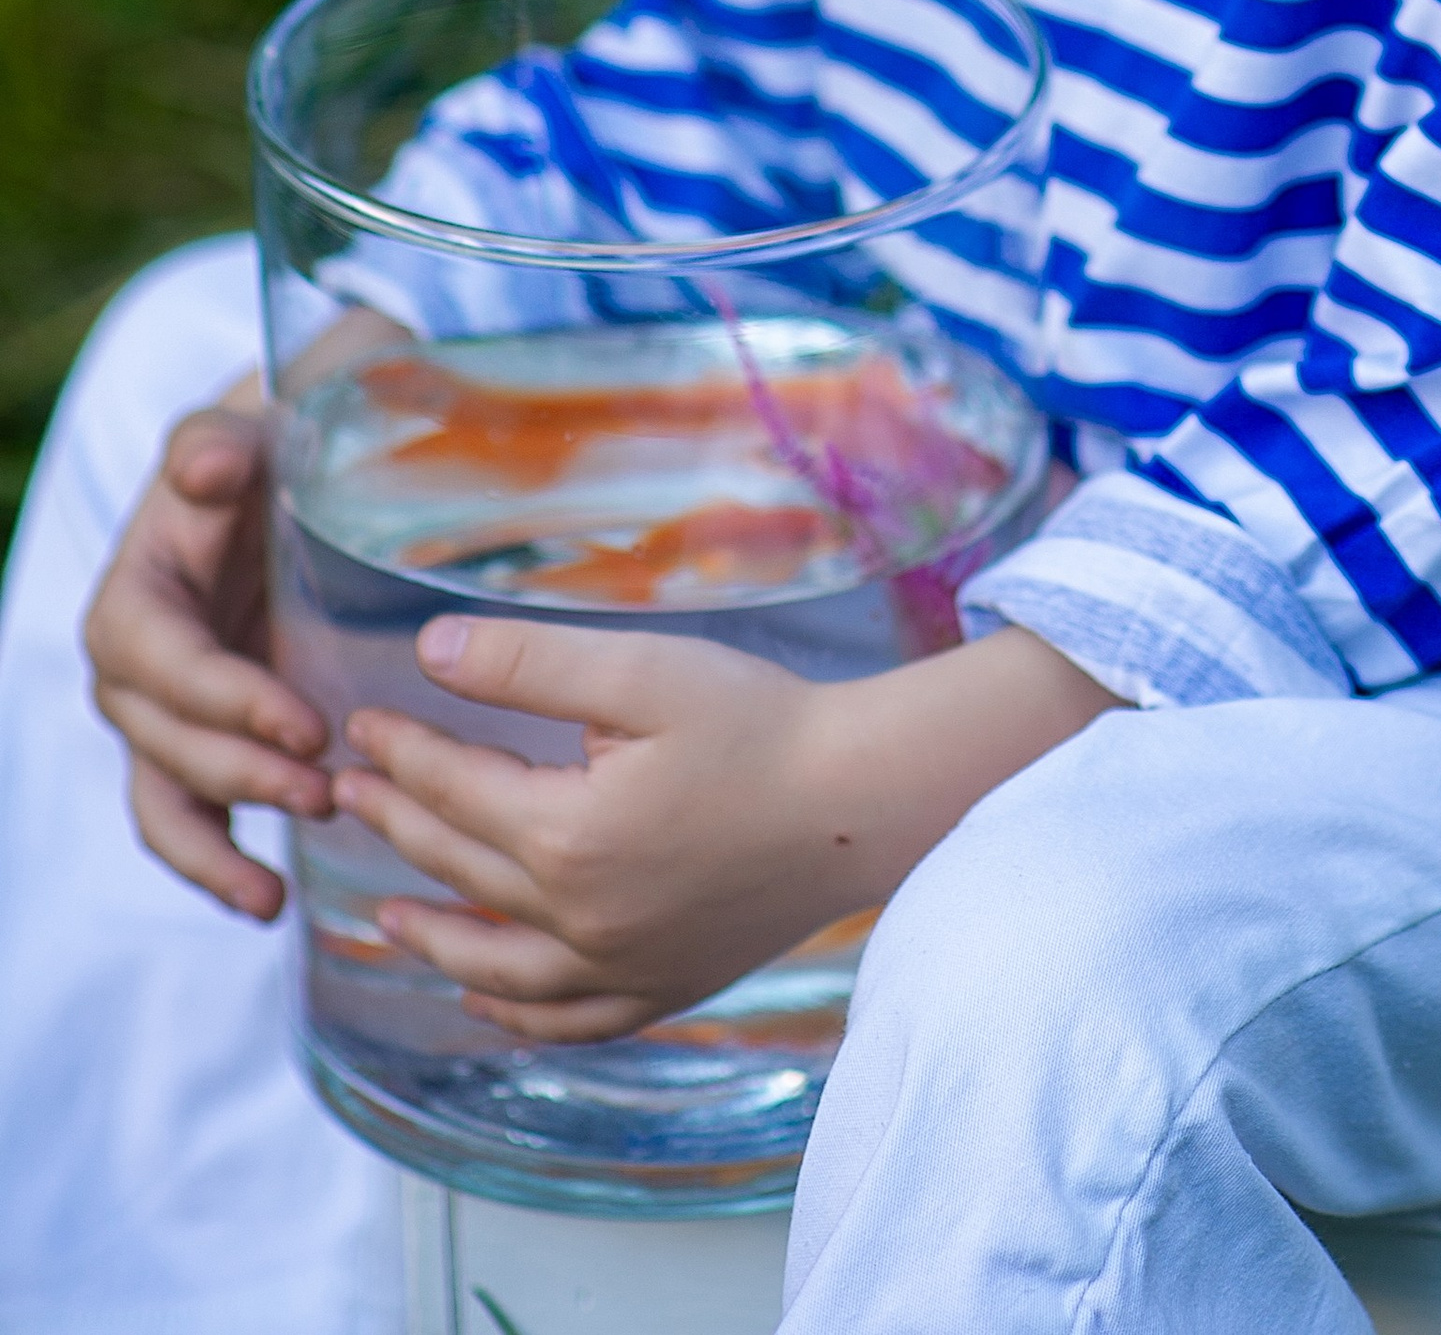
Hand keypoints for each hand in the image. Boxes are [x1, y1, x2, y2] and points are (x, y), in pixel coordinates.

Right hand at [83, 387, 332, 920]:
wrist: (290, 474)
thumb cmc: (274, 449)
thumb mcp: (248, 427)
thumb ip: (216, 442)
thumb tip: (210, 464)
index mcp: (136, 594)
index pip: (165, 662)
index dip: (227, 701)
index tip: (307, 723)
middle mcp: (132, 666)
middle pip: (168, 742)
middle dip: (241, 775)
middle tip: (326, 792)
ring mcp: (162, 715)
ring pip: (166, 800)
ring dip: (217, 848)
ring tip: (276, 891)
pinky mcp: (198, 744)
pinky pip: (186, 820)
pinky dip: (216, 865)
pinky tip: (270, 901)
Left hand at [335, 617, 1118, 1041]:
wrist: (862, 800)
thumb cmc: (760, 723)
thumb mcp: (641, 671)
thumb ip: (527, 664)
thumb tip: (428, 652)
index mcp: (564, 836)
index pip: (453, 790)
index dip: (400, 752)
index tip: (358, 724)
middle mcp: (577, 920)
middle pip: (461, 870)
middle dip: (398, 823)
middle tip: (349, 793)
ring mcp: (619, 967)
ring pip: (495, 965)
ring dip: (431, 935)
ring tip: (384, 915)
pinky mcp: (662, 987)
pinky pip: (564, 1018)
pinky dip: (511, 1010)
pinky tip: (484, 995)